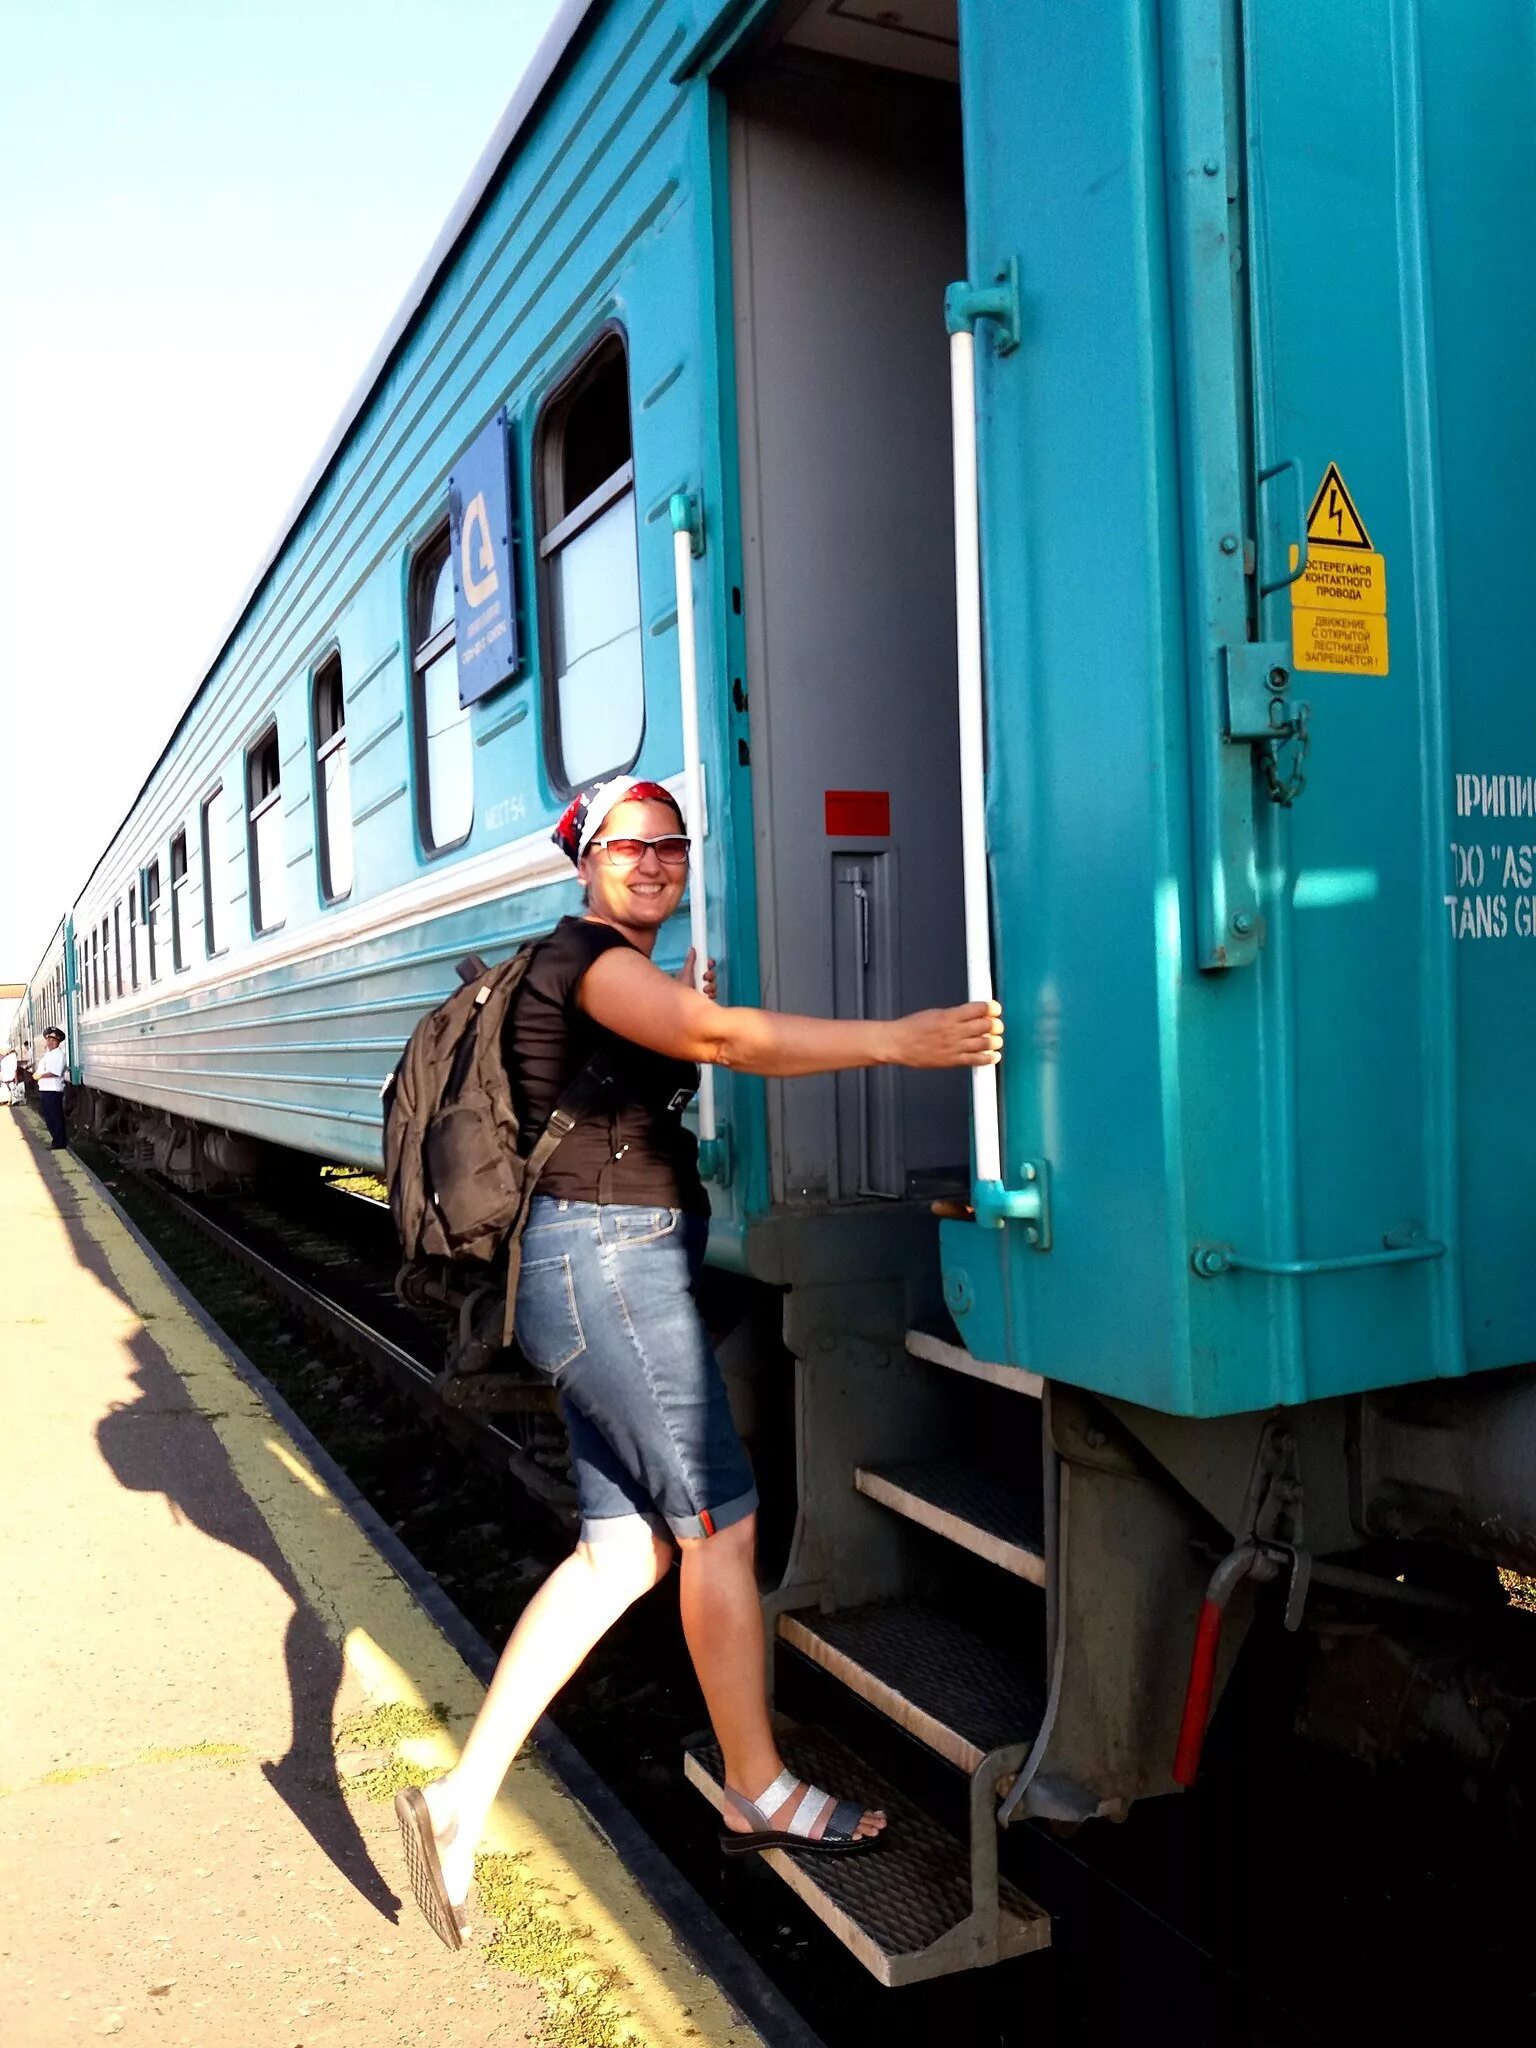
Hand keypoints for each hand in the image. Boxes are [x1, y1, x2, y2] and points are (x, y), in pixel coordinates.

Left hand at [679, 948, 716, 1000]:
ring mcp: (703, 991)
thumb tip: (692, 949)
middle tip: (705, 977)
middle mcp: (699, 982)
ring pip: (714, 985)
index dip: (709, 963)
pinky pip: (714, 995)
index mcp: (695, 973)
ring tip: (704, 990)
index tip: (709, 963)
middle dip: (711, 975)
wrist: (678, 1007)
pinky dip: (712, 995)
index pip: (706, 965)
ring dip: (711, 987)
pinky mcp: (705, 1000)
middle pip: (712, 975)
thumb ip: (690, 962)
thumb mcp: (685, 974)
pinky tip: (707, 996)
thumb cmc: (679, 991)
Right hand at [885, 1000, 1002, 1068]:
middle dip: (995, 1025)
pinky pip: (977, 1060)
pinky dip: (989, 1058)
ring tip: (995, 1040)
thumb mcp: (935, 1013)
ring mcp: (954, 1047)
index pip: (980, 1008)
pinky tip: (993, 1055)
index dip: (992, 1008)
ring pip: (986, 1043)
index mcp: (949, 1016)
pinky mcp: (953, 1061)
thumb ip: (956, 1014)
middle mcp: (954, 1031)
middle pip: (987, 1026)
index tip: (994, 1009)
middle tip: (996, 1025)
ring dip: (995, 1041)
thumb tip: (974, 1013)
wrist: (898, 1044)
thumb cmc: (913, 1028)